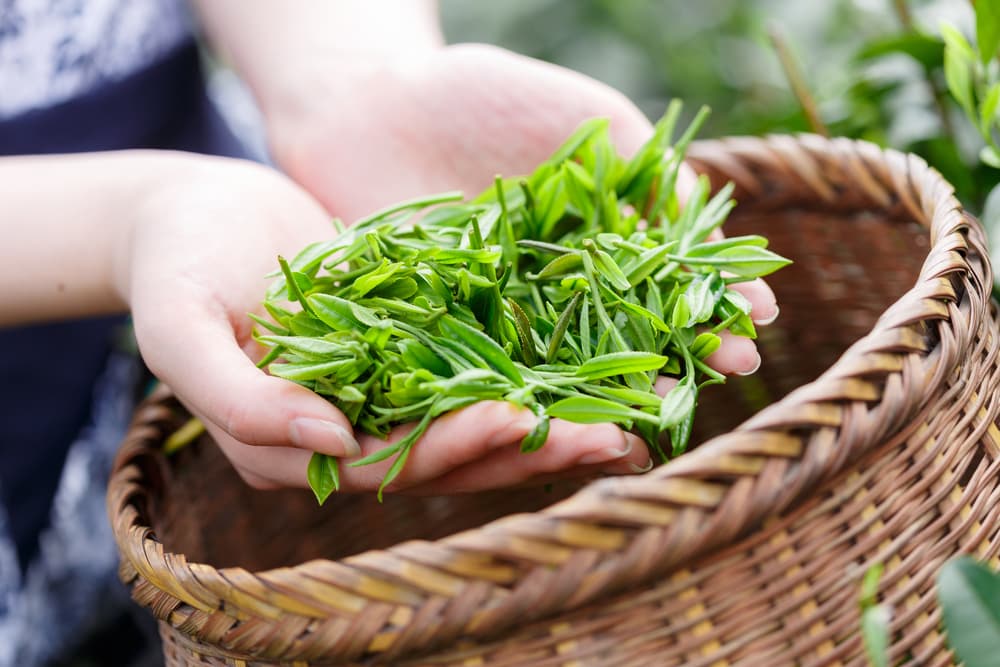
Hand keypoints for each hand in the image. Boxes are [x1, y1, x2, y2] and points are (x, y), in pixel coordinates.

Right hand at [123, 155, 649, 493]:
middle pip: (449, 456)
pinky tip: (592, 376)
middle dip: (528, 448)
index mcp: (292, 445)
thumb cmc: (178, 263)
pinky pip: (477, 373)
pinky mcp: (410, 353)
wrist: (199, 213)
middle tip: (613, 438)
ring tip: (628, 424)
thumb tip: (332, 442)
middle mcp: (348, 434)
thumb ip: (237, 397)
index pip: (385, 462)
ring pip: (474, 425)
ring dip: (549, 426)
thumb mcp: (178, 327)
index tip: (522, 419)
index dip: (454, 446)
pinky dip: (532, 377)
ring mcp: (383, 396)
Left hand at [268, 44, 776, 374]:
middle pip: (631, 333)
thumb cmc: (482, 97)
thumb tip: (711, 225)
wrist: (368, 103)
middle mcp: (561, 295)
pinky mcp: (443, 344)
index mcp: (600, 245)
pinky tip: (567, 423)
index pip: (670, 282)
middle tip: (735, 368)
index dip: (714, 299)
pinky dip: (529, 404)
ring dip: (619, 392)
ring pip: (568, 369)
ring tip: (665, 410)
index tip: (759, 317)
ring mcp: (504, 323)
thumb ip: (647, 168)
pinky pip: (490, 380)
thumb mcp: (585, 116)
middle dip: (686, 351)